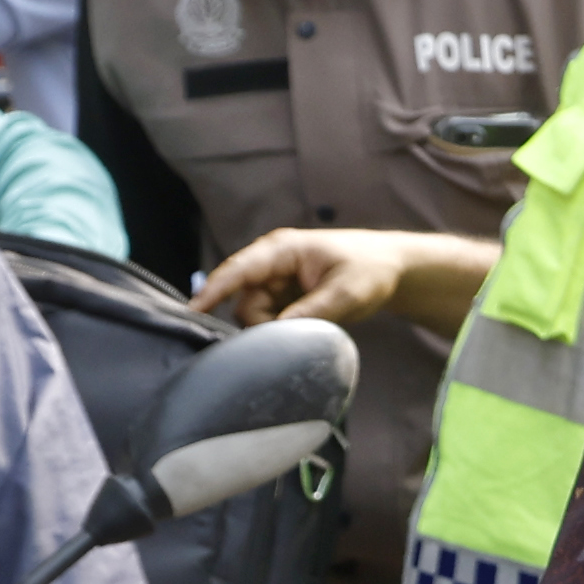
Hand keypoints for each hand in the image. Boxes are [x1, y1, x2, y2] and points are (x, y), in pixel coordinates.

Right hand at [193, 226, 478, 330]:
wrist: (390, 269)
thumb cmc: (370, 270)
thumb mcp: (348, 292)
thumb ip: (314, 311)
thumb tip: (278, 331)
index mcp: (282, 250)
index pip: (239, 270)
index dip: (214, 289)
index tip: (194, 310)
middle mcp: (272, 264)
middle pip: (245, 302)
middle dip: (262, 324)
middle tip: (299, 334)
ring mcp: (276, 282)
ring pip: (255, 316)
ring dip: (275, 330)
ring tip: (314, 327)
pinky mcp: (283, 299)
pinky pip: (268, 321)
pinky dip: (280, 331)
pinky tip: (302, 332)